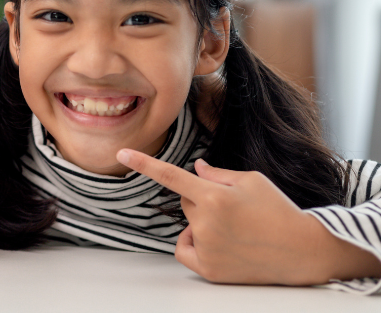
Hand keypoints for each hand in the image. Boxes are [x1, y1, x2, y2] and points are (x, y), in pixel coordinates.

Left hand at [117, 148, 380, 284]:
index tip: (121, 153)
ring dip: (202, 221)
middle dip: (202, 198)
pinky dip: (194, 243)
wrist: (303, 251)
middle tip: (232, 207)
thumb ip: (218, 173)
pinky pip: (185, 249)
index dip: (144, 163)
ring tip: (235, 228)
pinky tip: (218, 243)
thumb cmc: (279, 210)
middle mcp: (206, 222)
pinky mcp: (209, 270)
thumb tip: (195, 168)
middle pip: (185, 201)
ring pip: (189, 224)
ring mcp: (207, 248)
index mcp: (215, 196)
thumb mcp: (252, 180)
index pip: (171, 175)